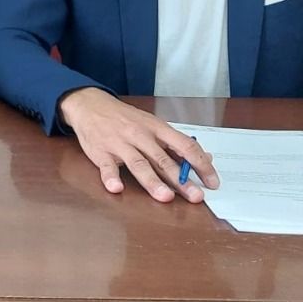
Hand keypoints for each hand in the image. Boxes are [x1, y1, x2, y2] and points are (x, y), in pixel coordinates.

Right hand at [57, 86, 216, 202]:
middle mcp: (140, 135)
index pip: (185, 145)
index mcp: (157, 128)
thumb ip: (176, 144)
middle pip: (163, 159)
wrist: (90, 104)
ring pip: (138, 164)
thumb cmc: (125, 118)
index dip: (201, 164)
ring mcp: (119, 144)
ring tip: (165, 197)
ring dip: (152, 181)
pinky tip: (117, 188)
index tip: (212, 181)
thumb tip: (204, 158)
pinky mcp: (101, 152)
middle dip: (181, 179)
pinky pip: (106, 166)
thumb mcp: (152, 125)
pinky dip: (111, 177)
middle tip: (195, 196)